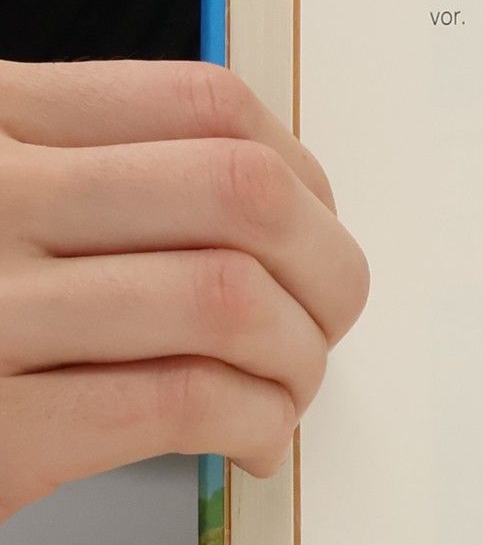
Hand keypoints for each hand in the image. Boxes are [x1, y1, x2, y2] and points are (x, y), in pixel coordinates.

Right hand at [0, 60, 368, 517]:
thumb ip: (93, 171)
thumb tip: (285, 205)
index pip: (205, 104)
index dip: (301, 174)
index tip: (315, 229)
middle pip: (241, 193)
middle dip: (327, 266)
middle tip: (328, 319)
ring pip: (228, 299)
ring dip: (298, 357)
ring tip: (287, 389)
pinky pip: (183, 400)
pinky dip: (254, 422)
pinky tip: (249, 440)